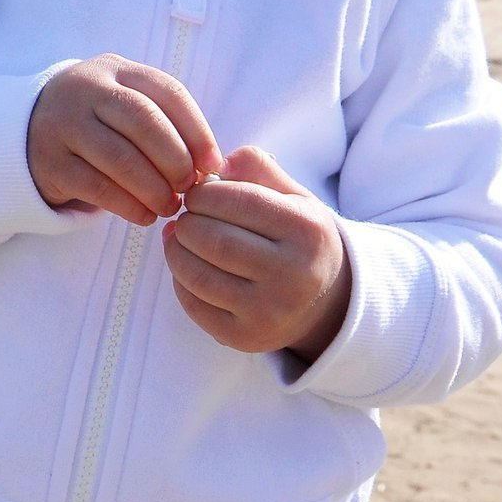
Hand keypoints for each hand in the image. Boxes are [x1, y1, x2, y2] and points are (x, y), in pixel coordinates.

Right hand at [25, 54, 222, 225]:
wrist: (25, 131)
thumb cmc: (96, 122)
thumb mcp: (124, 104)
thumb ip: (163, 123)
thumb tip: (210, 166)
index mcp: (117, 70)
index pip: (168, 92)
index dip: (198, 130)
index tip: (213, 165)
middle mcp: (87, 90)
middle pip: (143, 121)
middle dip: (175, 160)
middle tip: (189, 187)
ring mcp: (64, 124)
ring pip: (120, 157)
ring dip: (154, 188)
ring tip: (169, 206)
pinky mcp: (50, 162)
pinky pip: (97, 187)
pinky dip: (128, 205)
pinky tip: (144, 215)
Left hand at [162, 147, 351, 358]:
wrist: (326, 303)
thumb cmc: (298, 239)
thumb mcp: (292, 196)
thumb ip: (256, 168)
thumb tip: (213, 164)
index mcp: (307, 230)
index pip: (236, 201)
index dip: (204, 193)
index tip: (197, 194)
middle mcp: (293, 274)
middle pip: (212, 239)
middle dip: (187, 222)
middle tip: (186, 217)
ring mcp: (269, 311)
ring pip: (197, 274)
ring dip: (176, 250)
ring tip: (181, 238)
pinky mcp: (245, 337)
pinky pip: (193, 304)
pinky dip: (180, 280)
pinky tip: (189, 267)